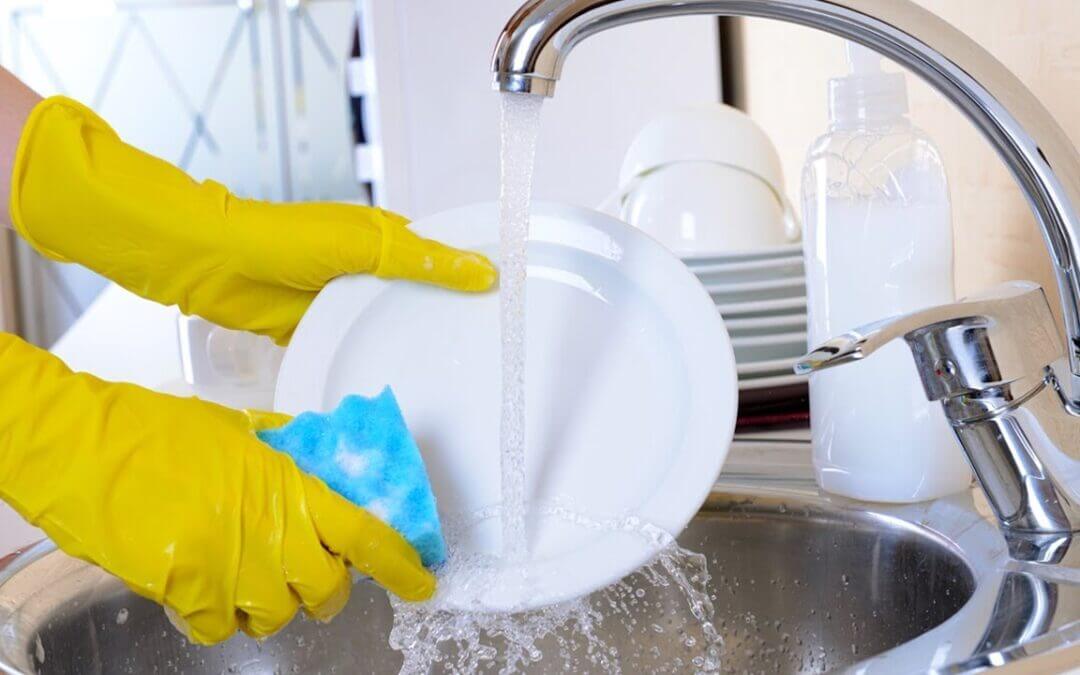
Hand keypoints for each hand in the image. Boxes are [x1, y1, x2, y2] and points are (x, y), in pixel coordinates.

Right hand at [0, 333, 433, 644]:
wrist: (80, 445)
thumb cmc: (154, 429)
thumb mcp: (236, 429)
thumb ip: (284, 454)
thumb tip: (317, 466)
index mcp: (287, 484)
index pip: (364, 534)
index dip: (399, 565)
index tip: (420, 581)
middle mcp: (269, 529)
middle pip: (327, 588)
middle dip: (326, 588)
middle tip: (309, 572)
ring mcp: (229, 565)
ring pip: (277, 615)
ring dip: (270, 601)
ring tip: (245, 574)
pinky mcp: (187, 591)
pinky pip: (220, 628)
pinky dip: (217, 616)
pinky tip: (203, 589)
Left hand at [8, 96, 496, 343]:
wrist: (213, 266)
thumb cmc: (283, 240)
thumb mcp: (364, 244)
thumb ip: (422, 259)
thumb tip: (482, 271)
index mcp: (384, 237)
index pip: (442, 254)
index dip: (473, 274)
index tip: (509, 301)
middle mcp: (369, 269)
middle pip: (420, 295)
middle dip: (447, 318)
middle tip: (488, 350)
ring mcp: (343, 301)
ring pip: (389, 325)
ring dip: (411, 342)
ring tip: (453, 374)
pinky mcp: (318, 329)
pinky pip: (355, 347)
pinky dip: (373, 359)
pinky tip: (400, 380)